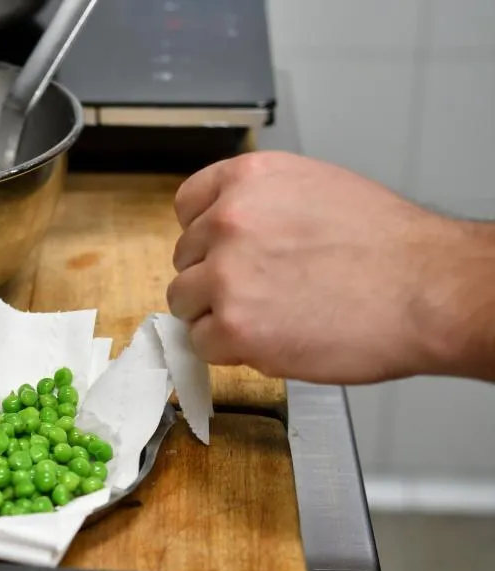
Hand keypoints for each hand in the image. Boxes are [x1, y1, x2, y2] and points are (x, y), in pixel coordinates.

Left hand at [166, 151, 486, 383]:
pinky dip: (228, 349)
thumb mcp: (316, 189)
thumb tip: (230, 230)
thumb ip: (262, 204)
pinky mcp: (234, 327)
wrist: (426, 290)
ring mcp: (227, 275)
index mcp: (247, 180)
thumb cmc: (388, 246)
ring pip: (186, 302)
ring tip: (267, 317)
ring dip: (216, 314)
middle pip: (186, 259)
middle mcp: (228, 220)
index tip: (219, 251)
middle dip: (215, 278)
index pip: (187, 206)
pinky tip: (269, 339)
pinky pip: (202, 343)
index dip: (203, 235)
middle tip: (259, 291)